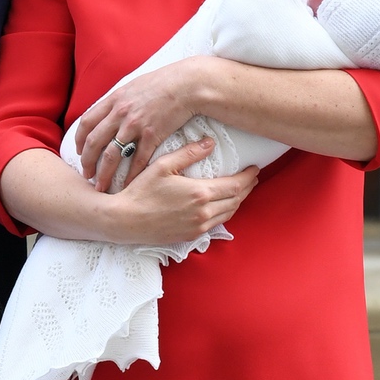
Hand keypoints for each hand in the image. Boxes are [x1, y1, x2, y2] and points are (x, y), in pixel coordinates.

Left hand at [76, 58, 209, 190]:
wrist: (187, 84)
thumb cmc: (163, 83)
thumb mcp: (134, 86)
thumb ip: (119, 100)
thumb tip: (109, 110)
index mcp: (114, 100)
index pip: (86, 122)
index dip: (79, 140)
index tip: (79, 152)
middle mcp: (120, 113)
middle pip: (93, 142)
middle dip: (86, 161)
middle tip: (86, 175)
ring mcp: (135, 125)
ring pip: (112, 155)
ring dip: (104, 173)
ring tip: (101, 186)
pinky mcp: (152, 135)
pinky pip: (137, 160)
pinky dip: (131, 175)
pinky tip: (127, 185)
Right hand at [106, 137, 258, 246]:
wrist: (125, 220)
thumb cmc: (141, 191)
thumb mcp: (163, 165)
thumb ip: (189, 153)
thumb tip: (210, 143)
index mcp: (200, 193)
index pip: (235, 185)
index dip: (248, 177)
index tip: (254, 168)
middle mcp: (203, 212)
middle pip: (236, 200)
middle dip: (247, 188)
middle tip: (251, 178)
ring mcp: (198, 226)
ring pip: (228, 214)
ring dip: (237, 201)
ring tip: (240, 190)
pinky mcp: (191, 236)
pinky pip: (216, 224)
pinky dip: (224, 213)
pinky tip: (222, 206)